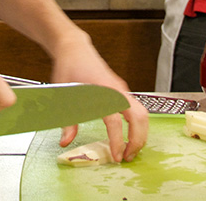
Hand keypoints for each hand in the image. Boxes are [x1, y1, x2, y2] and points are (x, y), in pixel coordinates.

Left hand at [50, 44, 148, 161]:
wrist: (74, 48)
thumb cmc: (69, 67)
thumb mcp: (63, 95)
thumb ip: (67, 121)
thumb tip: (65, 141)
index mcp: (102, 91)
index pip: (115, 120)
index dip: (118, 140)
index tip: (117, 155)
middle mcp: (116, 90)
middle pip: (139, 116)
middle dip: (138, 139)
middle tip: (129, 156)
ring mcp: (121, 90)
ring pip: (142, 113)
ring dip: (140, 133)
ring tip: (131, 150)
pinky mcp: (122, 91)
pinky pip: (137, 109)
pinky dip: (138, 125)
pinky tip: (130, 136)